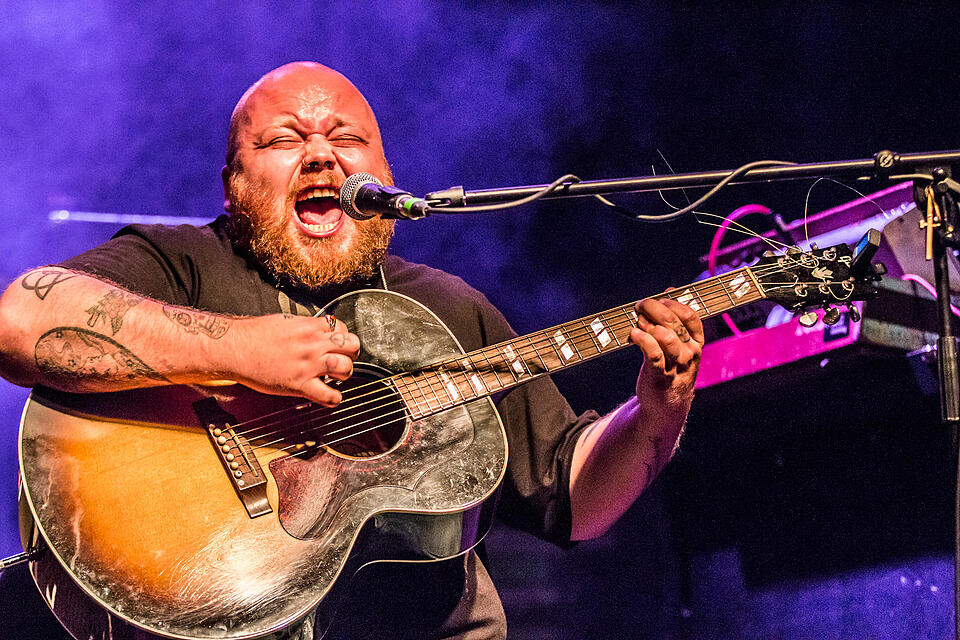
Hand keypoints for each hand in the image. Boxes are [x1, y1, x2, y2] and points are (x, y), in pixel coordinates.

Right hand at [224, 314, 359, 405]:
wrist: (234, 348)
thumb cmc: (252, 335)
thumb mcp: (283, 321)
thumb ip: (303, 327)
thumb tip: (314, 330)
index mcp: (309, 327)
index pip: (342, 327)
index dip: (343, 335)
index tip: (338, 341)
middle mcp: (313, 345)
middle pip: (351, 346)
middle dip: (351, 352)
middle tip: (345, 357)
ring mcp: (308, 365)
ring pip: (346, 368)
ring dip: (345, 373)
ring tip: (337, 375)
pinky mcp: (299, 384)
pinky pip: (328, 395)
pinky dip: (334, 398)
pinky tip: (330, 396)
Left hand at [629, 296, 703, 405]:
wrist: (666, 404)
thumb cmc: (670, 368)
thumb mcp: (679, 345)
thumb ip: (675, 320)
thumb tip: (670, 290)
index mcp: (697, 342)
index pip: (691, 316)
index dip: (673, 303)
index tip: (659, 299)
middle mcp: (690, 353)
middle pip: (674, 322)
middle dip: (654, 308)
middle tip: (640, 306)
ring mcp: (676, 365)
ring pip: (666, 337)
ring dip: (648, 325)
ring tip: (638, 322)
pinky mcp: (660, 375)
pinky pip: (653, 353)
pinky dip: (642, 340)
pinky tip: (633, 334)